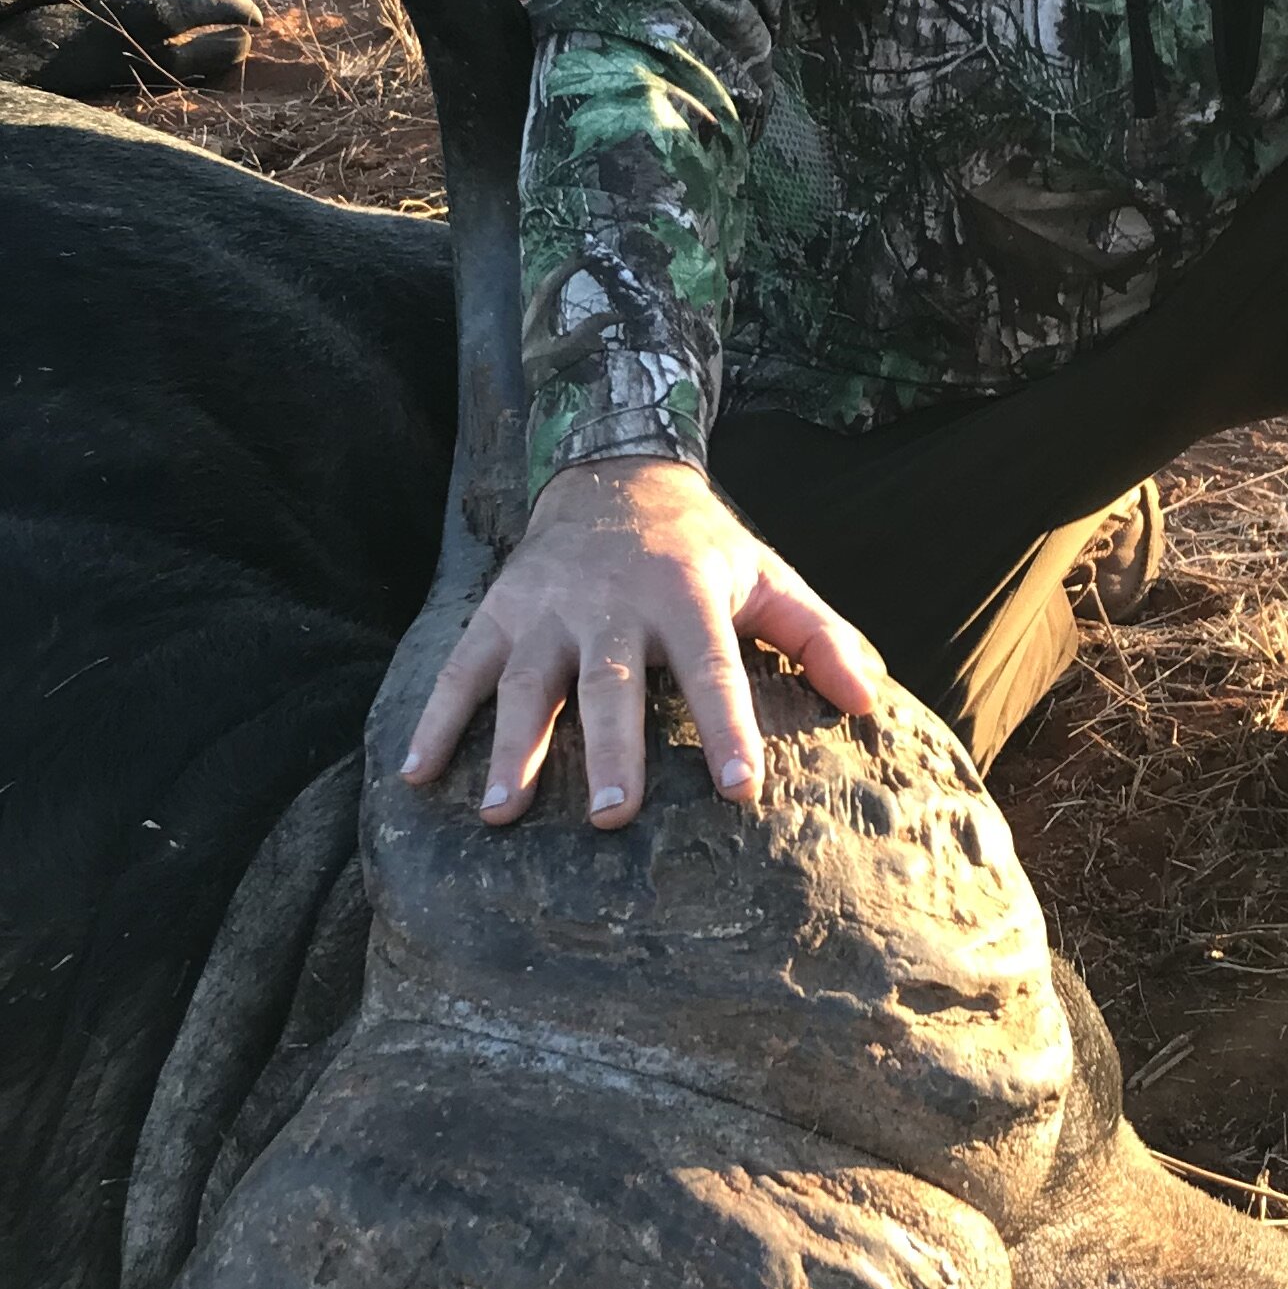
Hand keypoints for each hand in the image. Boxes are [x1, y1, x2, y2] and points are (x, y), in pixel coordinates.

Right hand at [399, 457, 886, 829]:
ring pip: (526, 682)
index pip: (713, 668)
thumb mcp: (767, 575)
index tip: (740, 790)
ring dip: (512, 748)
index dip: (728, 728)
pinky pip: (461, 669)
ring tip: (500, 812)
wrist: (612, 470)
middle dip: (611, 751)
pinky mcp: (498, 613)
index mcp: (686, 596)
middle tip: (613, 818)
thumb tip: (869, 704)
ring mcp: (547, 609)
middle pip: (610, 685)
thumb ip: (817, 637)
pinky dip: (436, 720)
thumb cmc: (701, 547)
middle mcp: (611, 604)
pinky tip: (417, 774)